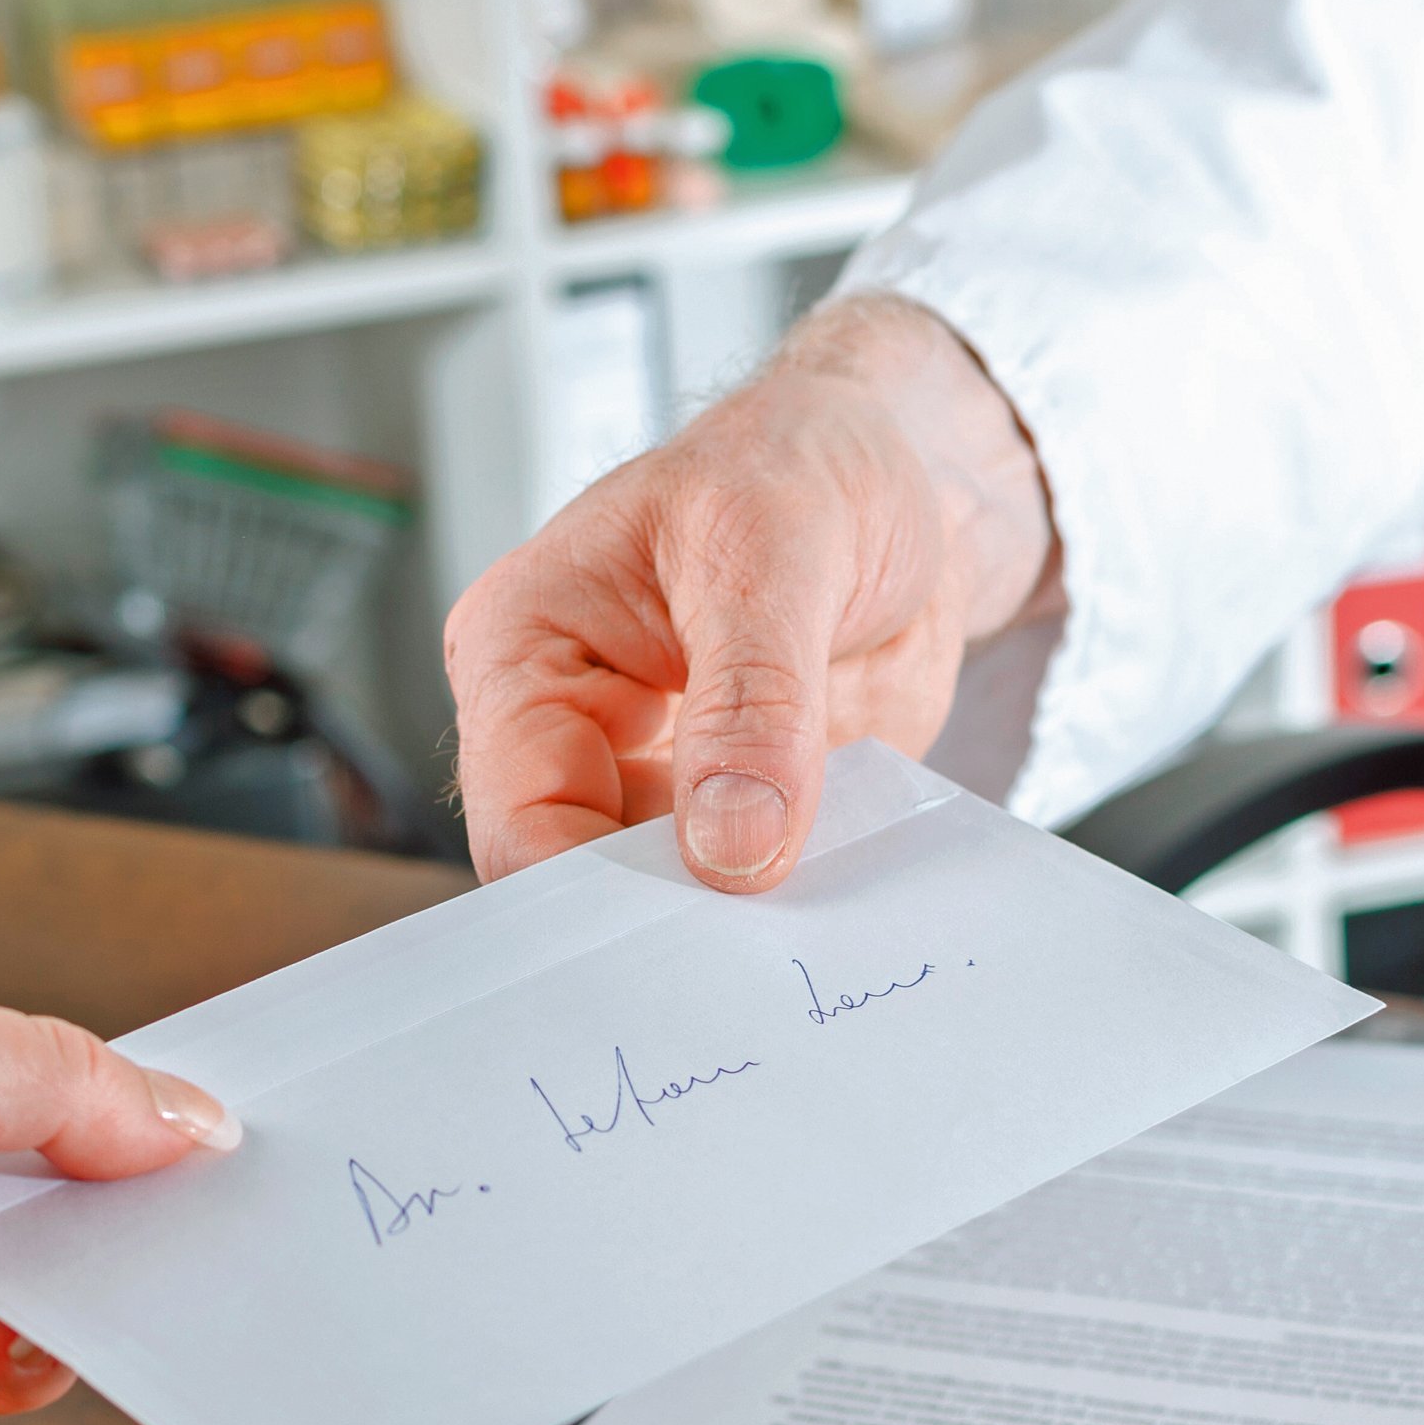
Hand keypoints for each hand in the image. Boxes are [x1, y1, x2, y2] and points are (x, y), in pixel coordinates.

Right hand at [445, 294, 1059, 889]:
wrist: (904, 477)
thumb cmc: (799, 466)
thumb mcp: (777, 549)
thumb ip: (754, 699)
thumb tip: (730, 846)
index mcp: (523, 650)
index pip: (518, 814)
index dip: (586, 889)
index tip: (681, 928)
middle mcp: (572, 731)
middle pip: (579, 879)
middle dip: (659, 923)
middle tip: (742, 958)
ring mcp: (659, 781)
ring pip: (669, 903)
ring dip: (738, 924)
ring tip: (801, 928)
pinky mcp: (742, 813)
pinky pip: (758, 894)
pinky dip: (800, 906)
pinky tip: (843, 899)